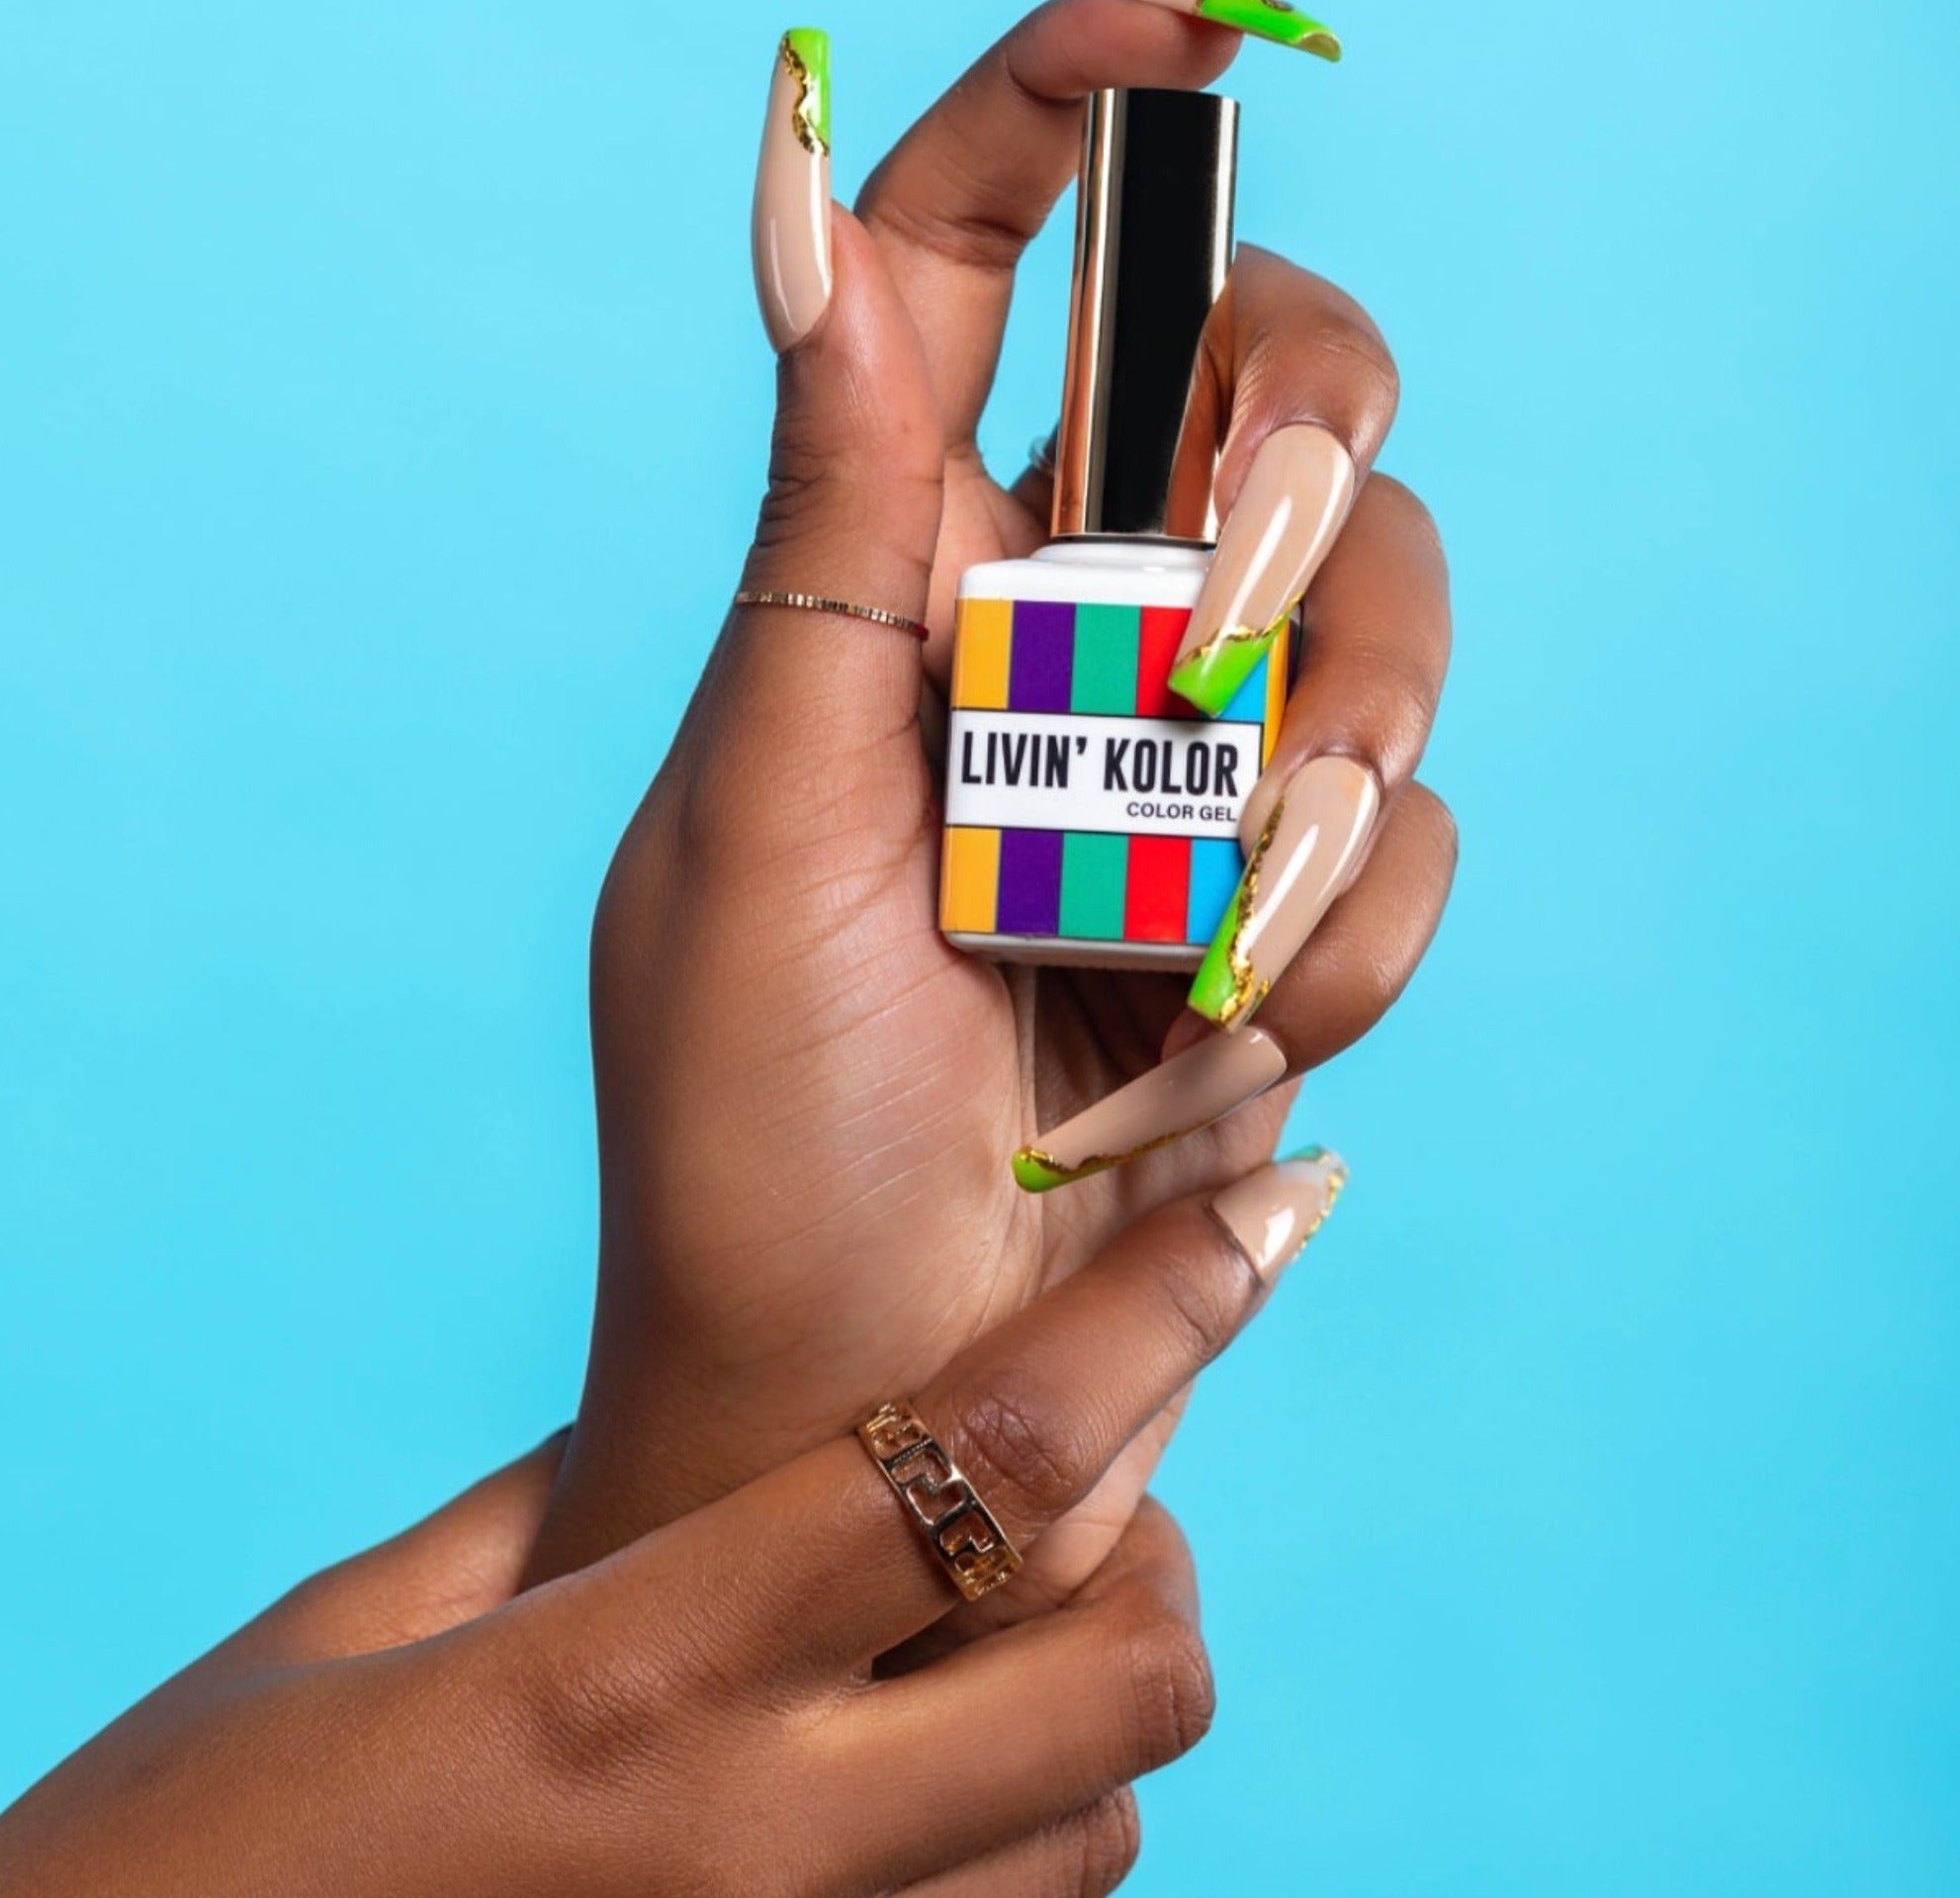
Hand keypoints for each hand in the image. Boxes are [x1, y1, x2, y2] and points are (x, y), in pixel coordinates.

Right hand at [0, 1156, 1339, 1897]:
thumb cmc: (181, 1853)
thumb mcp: (360, 1635)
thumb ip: (568, 1519)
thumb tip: (713, 1426)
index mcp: (633, 1673)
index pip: (974, 1464)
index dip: (1145, 1324)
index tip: (1253, 1227)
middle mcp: (756, 1850)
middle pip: (1124, 1685)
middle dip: (1155, 1571)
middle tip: (1078, 1505)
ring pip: (1094, 1836)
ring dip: (1083, 1720)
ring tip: (975, 1650)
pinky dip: (1009, 1849)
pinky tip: (912, 1789)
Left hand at [532, 0, 1452, 1588]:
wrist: (884, 1397)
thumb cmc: (762, 1147)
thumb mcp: (756, 829)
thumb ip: (826, 538)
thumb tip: (801, 215)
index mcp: (890, 581)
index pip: (973, 270)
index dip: (1065, 114)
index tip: (1171, 21)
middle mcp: (1059, 642)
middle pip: (1261, 395)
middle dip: (1283, 494)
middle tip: (1209, 649)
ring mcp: (1192, 773)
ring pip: (1384, 615)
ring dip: (1315, 778)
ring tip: (1186, 949)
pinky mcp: (1291, 903)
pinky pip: (1413, 834)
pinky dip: (1338, 941)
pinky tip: (1217, 1049)